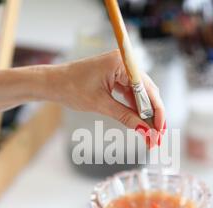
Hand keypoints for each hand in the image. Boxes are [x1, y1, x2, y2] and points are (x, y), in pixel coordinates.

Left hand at [39, 50, 165, 139]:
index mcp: (121, 63)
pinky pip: (131, 94)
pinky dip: (135, 109)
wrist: (52, 83)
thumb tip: (145, 131)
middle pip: (148, 92)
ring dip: (145, 115)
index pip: (148, 89)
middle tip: (156, 138)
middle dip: (153, 116)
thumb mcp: (100, 105)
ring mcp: (121, 69)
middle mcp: (125, 63)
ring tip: (149, 135)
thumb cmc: (71, 88)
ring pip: (141, 95)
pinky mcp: (116, 76)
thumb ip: (125, 117)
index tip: (160, 130)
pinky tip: (139, 124)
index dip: (157, 112)